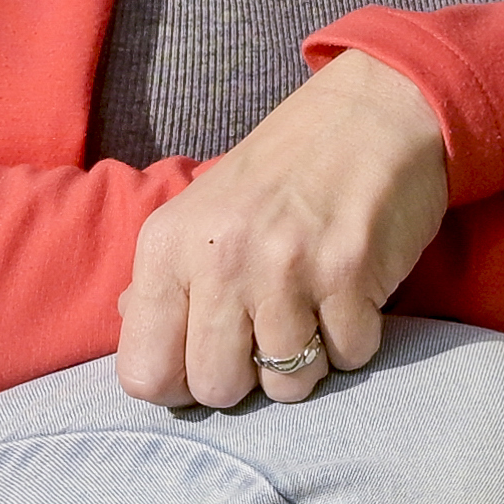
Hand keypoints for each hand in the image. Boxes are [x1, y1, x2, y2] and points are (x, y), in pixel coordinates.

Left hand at [121, 52, 457, 409]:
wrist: (371, 113)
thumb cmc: (282, 170)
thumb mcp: (200, 210)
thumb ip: (163, 278)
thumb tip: (132, 329)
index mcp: (168, 246)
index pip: (146, 373)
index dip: (180, 384)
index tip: (209, 358)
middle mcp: (219, 259)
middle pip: (217, 389)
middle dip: (247, 379)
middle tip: (268, 335)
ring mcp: (286, 268)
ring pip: (287, 386)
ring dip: (307, 360)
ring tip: (313, 310)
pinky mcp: (350, 274)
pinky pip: (348, 357)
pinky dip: (354, 339)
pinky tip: (351, 296)